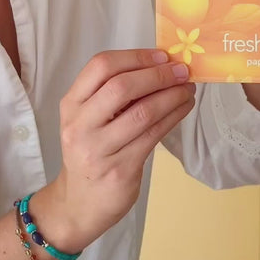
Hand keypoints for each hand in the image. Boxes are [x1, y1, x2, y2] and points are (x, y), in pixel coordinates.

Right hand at [49, 50, 195, 251]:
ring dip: (172, 96)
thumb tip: (159, 66)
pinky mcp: (120, 169)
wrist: (78, 204)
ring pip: (142, 112)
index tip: (162, 55)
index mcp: (71, 104)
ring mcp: (98, 149)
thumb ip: (111, 94)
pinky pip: (153, 136)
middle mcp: (80, 125)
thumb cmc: (90, 153)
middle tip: (182, 71)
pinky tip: (183, 108)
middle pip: (121, 87)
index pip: (100, 66)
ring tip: (188, 88)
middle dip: (157, 75)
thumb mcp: (87, 120)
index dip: (135, 56)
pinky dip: (173, 116)